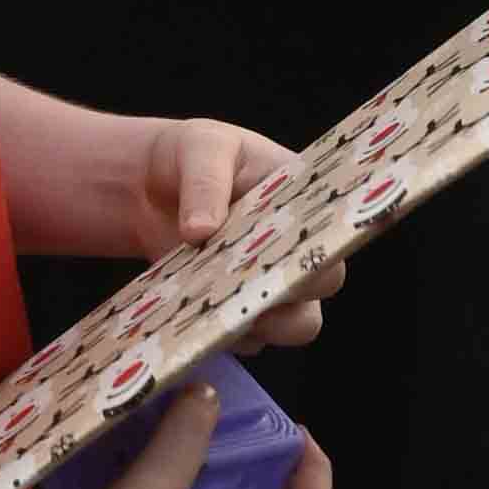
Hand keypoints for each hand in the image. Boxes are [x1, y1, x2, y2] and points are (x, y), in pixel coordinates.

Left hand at [122, 117, 339, 350]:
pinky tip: (195, 316)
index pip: (338, 228)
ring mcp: (268, 284)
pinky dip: (223, 334)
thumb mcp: (202, 148)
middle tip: (255, 283)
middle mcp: (297, 247)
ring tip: (221, 306)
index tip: (301, 251)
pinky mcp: (236, 312)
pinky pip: (244, 339)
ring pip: (292, 323)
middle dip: (296, 288)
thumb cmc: (192, 156)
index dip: (331, 244)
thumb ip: (205, 183)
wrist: (150, 187)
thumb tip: (201, 230)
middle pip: (324, 283)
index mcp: (306, 201)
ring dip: (263, 321)